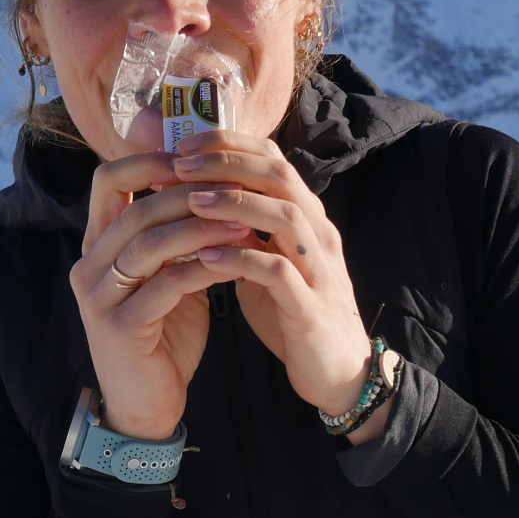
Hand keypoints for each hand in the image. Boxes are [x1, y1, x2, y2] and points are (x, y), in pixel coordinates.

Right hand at [69, 151, 250, 439]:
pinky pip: (166, 285)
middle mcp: (89, 266)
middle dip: (191, 194)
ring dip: (202, 228)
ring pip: (149, 244)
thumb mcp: (167, 277)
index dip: (152, 161)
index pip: (108, 180)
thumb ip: (176, 238)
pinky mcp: (120, 328)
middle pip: (136, 209)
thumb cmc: (162, 337)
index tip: (202, 160)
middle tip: (238, 190)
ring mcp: (100, 298)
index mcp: (97, 246)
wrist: (146, 406)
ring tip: (247, 222)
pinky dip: (204, 268)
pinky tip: (237, 262)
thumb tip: (215, 188)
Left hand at [173, 130, 378, 429]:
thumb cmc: (294, 315)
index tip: (183, 146)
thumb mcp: (268, 264)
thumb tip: (198, 200)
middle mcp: (318, 235)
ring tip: (190, 202)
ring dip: (236, 204)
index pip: (274, 160)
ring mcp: (319, 270)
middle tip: (180, 164)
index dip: (230, 145)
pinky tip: (206, 258)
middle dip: (228, 163)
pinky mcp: (311, 308)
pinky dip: (242, 260)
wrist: (337, 372)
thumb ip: (244, 232)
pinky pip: (280, 274)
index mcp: (307, 220)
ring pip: (286, 217)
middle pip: (280, 176)